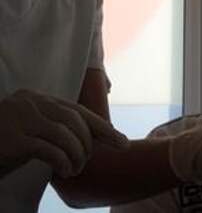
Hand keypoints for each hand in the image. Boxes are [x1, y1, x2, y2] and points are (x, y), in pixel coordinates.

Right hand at [0, 89, 128, 178]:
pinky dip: (64, 162)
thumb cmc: (3, 146)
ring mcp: (18, 118)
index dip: (103, 128)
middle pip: (75, 120)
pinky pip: (50, 150)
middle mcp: (28, 102)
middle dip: (89, 143)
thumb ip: (56, 128)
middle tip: (87, 162)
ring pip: (65, 135)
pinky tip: (65, 171)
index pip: (77, 111)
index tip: (122, 142)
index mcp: (36, 98)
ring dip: (77, 155)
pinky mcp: (12, 139)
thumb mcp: (32, 132)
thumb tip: (94, 138)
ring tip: (75, 169)